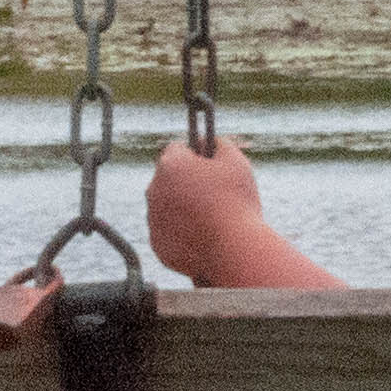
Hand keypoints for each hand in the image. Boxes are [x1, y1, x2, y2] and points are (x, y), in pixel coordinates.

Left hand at [145, 134, 270, 283]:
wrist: (234, 249)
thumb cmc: (237, 202)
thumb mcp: (236, 163)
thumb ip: (220, 144)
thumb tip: (211, 140)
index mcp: (171, 165)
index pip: (177, 149)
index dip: (195, 155)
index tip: (209, 164)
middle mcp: (153, 190)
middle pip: (168, 178)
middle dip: (186, 182)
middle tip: (213, 192)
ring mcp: (153, 219)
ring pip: (166, 206)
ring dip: (182, 207)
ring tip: (211, 217)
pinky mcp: (157, 244)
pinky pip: (168, 233)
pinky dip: (182, 233)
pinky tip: (203, 236)